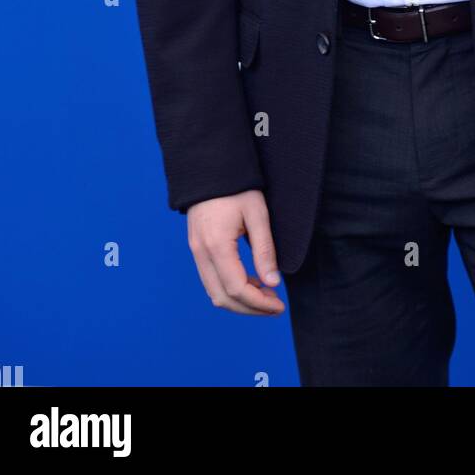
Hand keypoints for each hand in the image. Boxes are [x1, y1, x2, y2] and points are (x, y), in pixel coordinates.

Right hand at [187, 189, 285, 313]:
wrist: (210, 167)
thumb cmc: (237, 187)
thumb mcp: (257, 214)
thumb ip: (265, 250)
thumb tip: (273, 283)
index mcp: (217, 245)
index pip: (236, 289)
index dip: (258, 303)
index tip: (279, 306)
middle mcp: (201, 253)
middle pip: (223, 298)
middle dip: (250, 308)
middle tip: (275, 305)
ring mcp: (196, 252)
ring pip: (214, 292)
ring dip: (240, 301)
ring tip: (266, 295)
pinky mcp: (197, 248)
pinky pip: (211, 280)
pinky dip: (230, 289)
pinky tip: (251, 282)